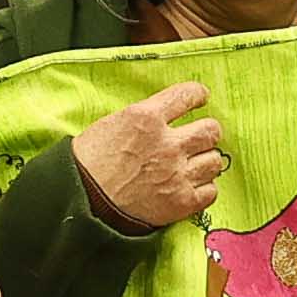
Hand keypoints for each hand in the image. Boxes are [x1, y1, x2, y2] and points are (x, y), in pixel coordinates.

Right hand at [71, 80, 223, 233]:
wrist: (81, 202)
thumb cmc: (88, 163)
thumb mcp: (111, 124)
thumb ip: (144, 118)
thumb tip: (165, 116)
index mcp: (146, 118)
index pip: (188, 95)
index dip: (198, 94)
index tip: (200, 97)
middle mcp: (167, 144)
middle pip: (211, 130)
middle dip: (207, 132)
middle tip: (199, 137)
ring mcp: (177, 174)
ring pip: (215, 160)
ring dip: (205, 161)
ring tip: (192, 164)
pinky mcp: (181, 202)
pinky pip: (211, 191)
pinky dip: (203, 188)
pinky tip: (190, 185)